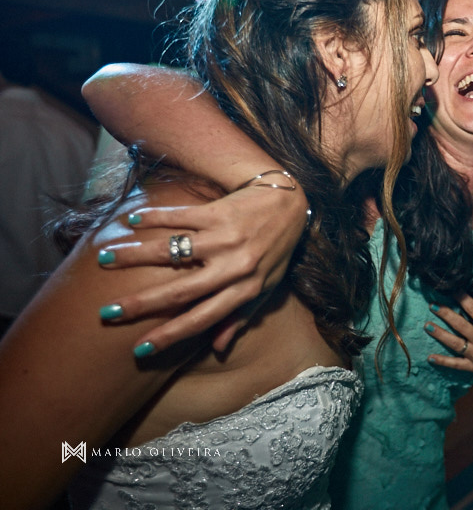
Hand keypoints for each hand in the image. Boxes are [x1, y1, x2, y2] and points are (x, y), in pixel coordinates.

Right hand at [96, 185, 308, 352]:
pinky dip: (152, 218)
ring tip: (104, 259)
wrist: (288, 202)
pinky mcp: (217, 211)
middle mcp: (234, 266)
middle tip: (108, 312)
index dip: (171, 336)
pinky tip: (130, 222)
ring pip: (172, 250)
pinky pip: (179, 217)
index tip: (140, 349)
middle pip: (180, 290)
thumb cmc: (275, 250)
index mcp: (245, 289)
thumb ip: (240, 317)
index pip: (203, 319)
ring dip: (135, 255)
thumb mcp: (266, 287)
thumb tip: (218, 349)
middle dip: (141, 304)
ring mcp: (224, 237)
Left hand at [424, 294, 472, 384]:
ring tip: (428, 326)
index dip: (462, 298)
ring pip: (455, 343)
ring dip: (440, 334)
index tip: (452, 290)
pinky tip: (430, 357)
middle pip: (461, 324)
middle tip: (433, 305)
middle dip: (445, 314)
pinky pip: (456, 364)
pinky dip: (443, 361)